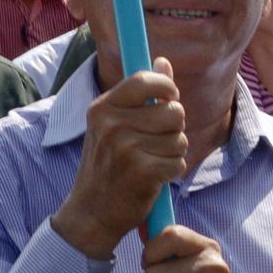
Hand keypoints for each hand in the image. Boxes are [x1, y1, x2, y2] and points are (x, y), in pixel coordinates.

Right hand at [53, 62, 186, 257]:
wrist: (92, 212)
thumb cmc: (108, 165)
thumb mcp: (114, 125)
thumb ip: (140, 94)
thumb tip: (164, 60)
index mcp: (103, 107)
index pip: (146, 80)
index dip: (167, 87)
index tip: (170, 98)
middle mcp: (111, 124)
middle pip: (174, 111)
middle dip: (174, 129)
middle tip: (155, 143)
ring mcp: (125, 148)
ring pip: (180, 139)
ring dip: (174, 153)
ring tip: (152, 162)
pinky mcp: (142, 171)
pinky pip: (179, 163)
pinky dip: (172, 172)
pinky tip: (154, 178)